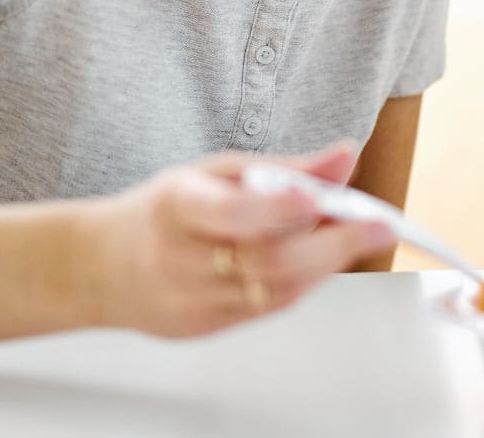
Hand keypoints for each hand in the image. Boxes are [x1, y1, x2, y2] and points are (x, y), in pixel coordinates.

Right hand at [79, 143, 395, 337]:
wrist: (104, 266)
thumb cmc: (167, 210)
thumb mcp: (217, 171)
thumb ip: (284, 168)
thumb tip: (344, 155)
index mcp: (176, 205)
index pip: (232, 212)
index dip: (278, 207)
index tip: (320, 197)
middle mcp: (179, 258)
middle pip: (267, 261)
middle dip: (334, 243)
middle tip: (379, 225)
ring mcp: (190, 300)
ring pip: (276, 291)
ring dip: (327, 263)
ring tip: (357, 235)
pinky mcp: (204, 328)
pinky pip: (269, 309)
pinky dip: (304, 282)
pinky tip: (319, 260)